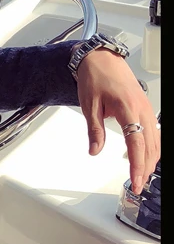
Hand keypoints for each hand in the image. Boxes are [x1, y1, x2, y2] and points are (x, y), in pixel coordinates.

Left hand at [76, 48, 159, 194]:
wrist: (101, 58)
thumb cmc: (96, 77)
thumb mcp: (89, 106)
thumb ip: (94, 130)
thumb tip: (95, 150)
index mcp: (128, 108)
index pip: (137, 143)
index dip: (137, 164)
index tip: (135, 180)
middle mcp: (142, 109)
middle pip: (150, 145)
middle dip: (145, 167)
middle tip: (137, 185)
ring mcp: (145, 108)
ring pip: (154, 140)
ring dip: (150, 159)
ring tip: (141, 175)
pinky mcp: (144, 108)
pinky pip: (152, 131)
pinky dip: (150, 147)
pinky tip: (144, 156)